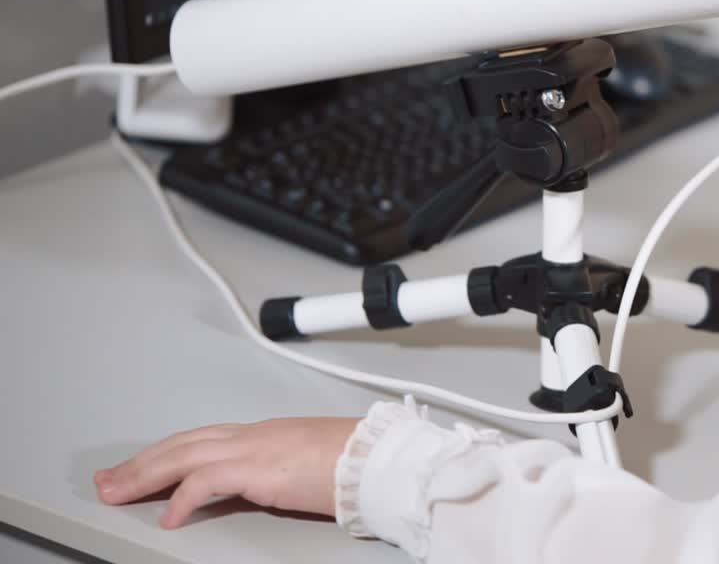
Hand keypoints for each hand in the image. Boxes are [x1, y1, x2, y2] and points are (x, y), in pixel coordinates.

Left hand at [95, 417, 358, 528]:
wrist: (378, 457)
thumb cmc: (356, 463)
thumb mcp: (306, 466)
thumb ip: (276, 473)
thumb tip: (262, 489)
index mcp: (264, 434)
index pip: (201, 440)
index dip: (165, 453)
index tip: (139, 468)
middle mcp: (252, 435)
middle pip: (181, 444)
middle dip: (140, 463)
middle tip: (108, 481)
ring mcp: (252, 447)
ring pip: (182, 456)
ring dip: (144, 476)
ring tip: (116, 494)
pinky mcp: (256, 468)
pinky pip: (205, 482)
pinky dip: (181, 498)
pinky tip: (168, 516)